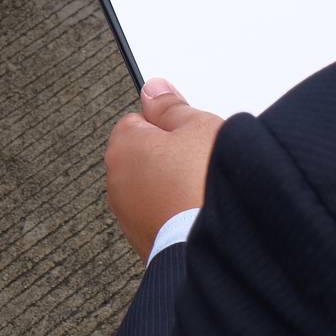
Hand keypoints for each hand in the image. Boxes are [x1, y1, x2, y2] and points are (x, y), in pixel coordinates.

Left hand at [104, 79, 223, 260]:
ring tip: (203, 190)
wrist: (218, 246)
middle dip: (170, 156)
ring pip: (153, 188)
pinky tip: (199, 213)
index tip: (189, 130)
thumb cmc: (203, 184)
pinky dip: (176, 214)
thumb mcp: (197, 126)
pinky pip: (160, 216)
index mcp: (122, 146)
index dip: (168, 124)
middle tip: (201, 159)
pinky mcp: (144, 241)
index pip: (138, 120)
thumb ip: (171, 106)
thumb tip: (153, 89)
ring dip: (173, 187)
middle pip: (145, 156)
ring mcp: (128, 215)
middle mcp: (116, 181)